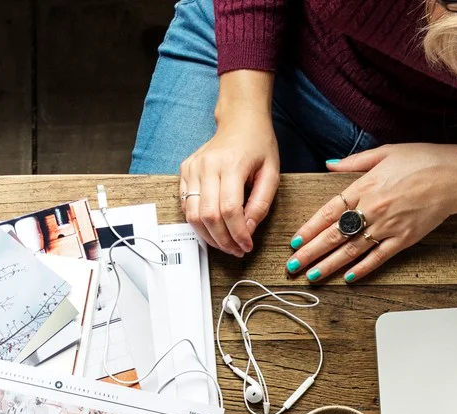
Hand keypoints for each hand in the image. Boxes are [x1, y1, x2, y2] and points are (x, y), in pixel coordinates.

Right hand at [179, 72, 279, 255]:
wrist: (240, 120)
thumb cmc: (258, 144)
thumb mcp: (271, 173)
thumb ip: (261, 204)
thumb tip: (247, 230)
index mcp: (232, 164)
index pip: (230, 210)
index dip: (238, 234)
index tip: (246, 246)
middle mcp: (208, 166)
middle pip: (209, 216)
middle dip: (223, 240)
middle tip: (235, 250)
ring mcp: (193, 168)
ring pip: (193, 215)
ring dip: (208, 236)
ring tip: (224, 242)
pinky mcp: (185, 171)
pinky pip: (186, 205)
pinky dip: (198, 222)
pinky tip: (213, 226)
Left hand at [284, 144, 456, 284]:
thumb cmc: (424, 160)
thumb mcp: (386, 152)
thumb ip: (354, 162)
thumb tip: (329, 165)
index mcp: (365, 187)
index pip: (329, 212)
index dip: (310, 229)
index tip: (294, 242)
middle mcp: (373, 209)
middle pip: (335, 235)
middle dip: (311, 253)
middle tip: (293, 266)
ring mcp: (388, 227)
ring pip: (352, 251)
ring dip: (329, 266)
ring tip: (312, 276)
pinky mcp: (404, 239)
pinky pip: (379, 258)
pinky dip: (363, 269)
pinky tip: (347, 278)